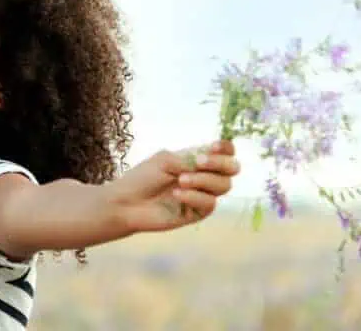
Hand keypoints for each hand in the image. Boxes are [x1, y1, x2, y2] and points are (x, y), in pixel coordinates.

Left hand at [111, 140, 239, 232]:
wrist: (128, 202)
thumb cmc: (142, 177)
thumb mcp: (166, 160)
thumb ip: (190, 159)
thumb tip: (211, 160)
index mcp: (196, 159)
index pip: (224, 152)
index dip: (225, 148)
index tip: (214, 147)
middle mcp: (204, 176)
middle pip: (232, 168)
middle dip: (220, 164)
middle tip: (199, 163)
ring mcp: (202, 194)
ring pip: (224, 185)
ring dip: (203, 180)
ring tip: (180, 180)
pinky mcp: (198, 212)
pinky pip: (210, 203)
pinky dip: (195, 196)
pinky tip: (177, 195)